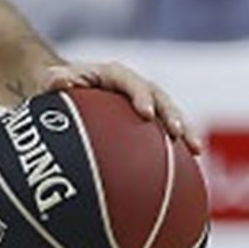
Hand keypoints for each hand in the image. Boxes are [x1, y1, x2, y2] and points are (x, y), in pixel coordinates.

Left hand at [32, 62, 202, 154]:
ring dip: (185, 131)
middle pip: (160, 98)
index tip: (145, 114)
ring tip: (196, 151)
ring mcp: (146, 104)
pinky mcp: (150, 122)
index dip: (140, 96)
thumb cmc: (59, 88)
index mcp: (114, 75)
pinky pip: (166, 134)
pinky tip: (188, 171)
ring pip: (170, 116)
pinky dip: (178, 149)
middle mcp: (135, 88)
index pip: (130, 82)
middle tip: (177, 133)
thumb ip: (55, 79)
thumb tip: (59, 81)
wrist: (69, 90)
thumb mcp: (52, 81)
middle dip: (171, 114)